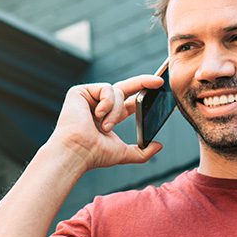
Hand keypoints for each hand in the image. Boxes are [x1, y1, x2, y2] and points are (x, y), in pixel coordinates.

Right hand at [46, 74, 164, 171]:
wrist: (77, 151)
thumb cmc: (94, 154)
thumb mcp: (123, 153)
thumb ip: (142, 151)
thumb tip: (158, 146)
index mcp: (107, 118)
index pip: (128, 103)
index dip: (142, 95)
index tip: (158, 89)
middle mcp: (98, 106)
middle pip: (125, 88)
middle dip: (143, 82)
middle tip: (159, 81)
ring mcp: (88, 98)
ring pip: (117, 92)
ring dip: (116, 111)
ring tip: (105, 127)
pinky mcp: (80, 91)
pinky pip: (106, 88)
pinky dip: (107, 103)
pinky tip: (97, 115)